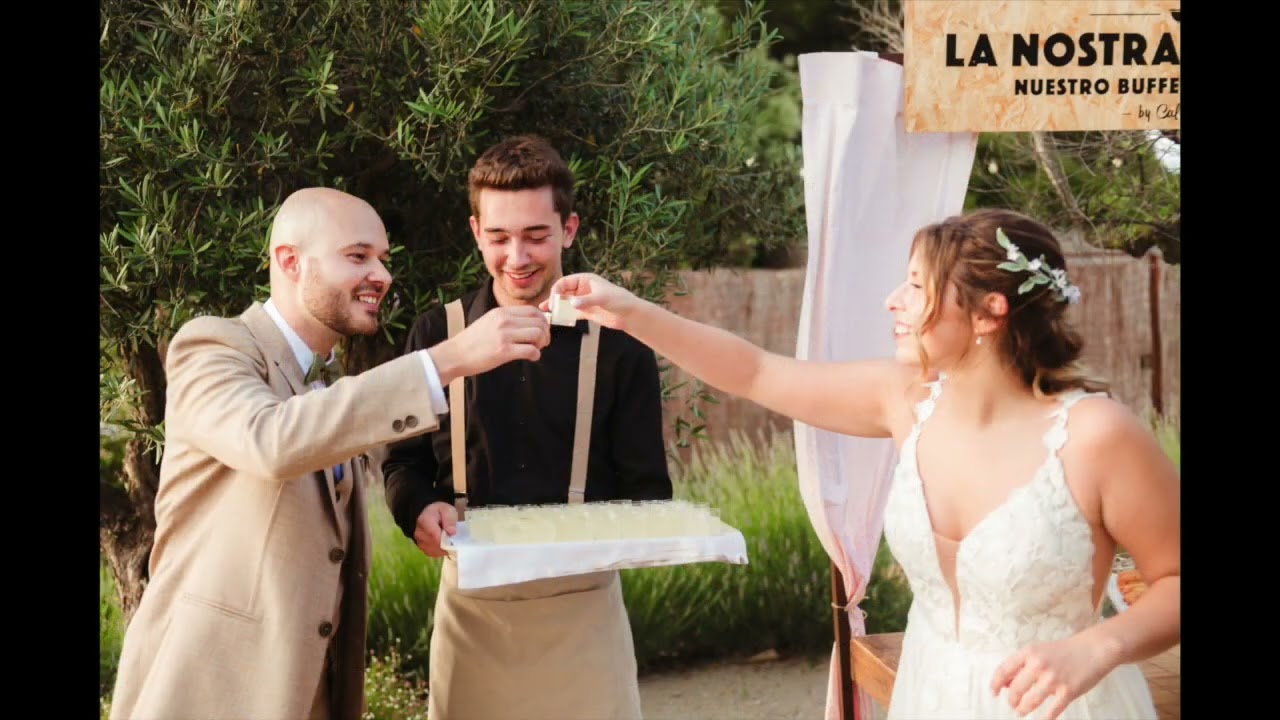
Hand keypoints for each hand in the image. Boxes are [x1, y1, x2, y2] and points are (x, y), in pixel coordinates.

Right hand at [413, 501, 457, 557]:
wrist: (430, 515)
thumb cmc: (440, 512)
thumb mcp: (447, 510)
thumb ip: (449, 519)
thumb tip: (452, 532)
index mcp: (424, 521)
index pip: (434, 535)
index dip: (445, 539)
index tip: (453, 537)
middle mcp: (419, 533)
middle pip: (435, 544)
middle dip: (446, 543)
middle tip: (452, 536)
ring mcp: (420, 542)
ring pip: (435, 550)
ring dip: (444, 547)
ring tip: (447, 538)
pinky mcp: (423, 549)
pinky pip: (435, 554)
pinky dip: (441, 550)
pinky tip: (443, 543)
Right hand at [432, 305, 549, 378]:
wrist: (454, 354)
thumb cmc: (472, 342)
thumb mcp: (489, 321)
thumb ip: (507, 320)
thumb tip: (528, 323)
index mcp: (502, 312)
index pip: (533, 310)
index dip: (543, 322)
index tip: (541, 331)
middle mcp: (505, 320)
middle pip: (539, 322)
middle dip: (545, 334)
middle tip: (541, 343)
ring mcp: (504, 335)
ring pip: (538, 334)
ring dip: (541, 344)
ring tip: (535, 350)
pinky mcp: (504, 351)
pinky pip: (531, 350)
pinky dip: (536, 355)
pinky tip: (531, 358)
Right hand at [542, 273, 639, 330]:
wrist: (629, 314)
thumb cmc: (619, 300)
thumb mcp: (603, 298)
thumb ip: (587, 301)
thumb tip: (572, 303)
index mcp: (585, 279)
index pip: (565, 282)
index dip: (556, 290)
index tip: (554, 301)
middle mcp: (582, 288)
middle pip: (562, 292)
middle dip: (553, 299)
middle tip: (547, 308)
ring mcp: (583, 300)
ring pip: (565, 302)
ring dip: (556, 307)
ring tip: (545, 312)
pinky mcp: (585, 311)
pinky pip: (571, 312)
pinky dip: (563, 315)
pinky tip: (556, 319)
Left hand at [990, 635, 1117, 718]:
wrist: (1093, 649)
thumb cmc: (1064, 651)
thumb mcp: (1039, 651)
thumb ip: (1022, 665)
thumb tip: (1006, 684)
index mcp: (1029, 653)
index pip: (1004, 670)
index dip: (995, 684)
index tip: (994, 692)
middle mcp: (1038, 665)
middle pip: (1015, 689)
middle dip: (1011, 700)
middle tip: (1012, 704)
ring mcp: (1053, 679)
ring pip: (1030, 701)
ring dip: (1023, 709)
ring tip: (1021, 711)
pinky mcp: (1068, 691)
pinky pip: (1052, 710)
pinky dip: (1045, 718)